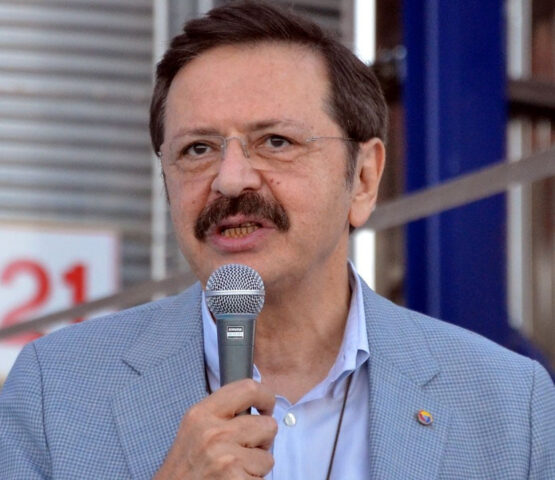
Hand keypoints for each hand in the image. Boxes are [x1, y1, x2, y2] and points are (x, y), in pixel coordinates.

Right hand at [154, 379, 276, 478]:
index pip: (248, 389)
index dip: (266, 397)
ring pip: (268, 457)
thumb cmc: (184, 469)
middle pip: (268, 425)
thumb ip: (220, 413)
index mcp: (202, 414)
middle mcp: (214, 433)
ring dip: (256, 467)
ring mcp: (226, 459)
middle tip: (244, 451)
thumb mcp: (193, 429)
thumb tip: (255, 404)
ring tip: (233, 470)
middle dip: (263, 441)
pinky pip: (263, 479)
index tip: (267, 408)